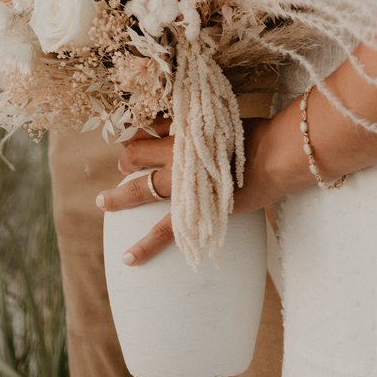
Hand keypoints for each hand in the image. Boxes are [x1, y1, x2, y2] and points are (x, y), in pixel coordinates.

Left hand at [95, 118, 281, 265]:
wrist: (273, 156)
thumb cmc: (255, 135)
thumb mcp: (222, 118)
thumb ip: (201, 122)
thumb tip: (188, 124)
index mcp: (182, 130)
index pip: (150, 129)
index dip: (139, 134)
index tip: (135, 136)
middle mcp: (175, 155)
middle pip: (137, 154)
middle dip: (127, 159)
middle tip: (123, 164)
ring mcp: (181, 184)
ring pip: (139, 189)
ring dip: (118, 196)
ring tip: (104, 201)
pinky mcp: (194, 211)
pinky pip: (163, 232)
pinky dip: (145, 246)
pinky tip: (128, 258)